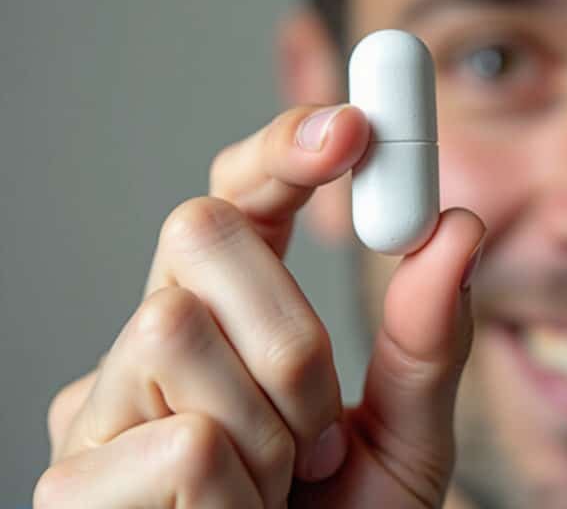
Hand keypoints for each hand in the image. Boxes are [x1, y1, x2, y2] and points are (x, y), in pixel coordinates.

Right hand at [35, 105, 485, 507]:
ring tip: (278, 489)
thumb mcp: (409, 433)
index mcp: (232, 313)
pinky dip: (243, 494)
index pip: (236, 195)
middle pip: (197, 228)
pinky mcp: (76, 482)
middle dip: (291, 327)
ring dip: (274, 428)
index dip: (283, 148)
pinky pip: (184, 442)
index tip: (354, 128)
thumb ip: (427, 339)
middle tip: (322, 425)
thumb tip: (456, 224)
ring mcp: (104, 405)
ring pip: (177, 329)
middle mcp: (154, 340)